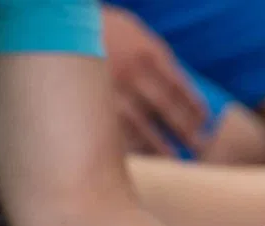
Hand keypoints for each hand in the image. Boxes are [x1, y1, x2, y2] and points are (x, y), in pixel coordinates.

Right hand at [101, 7, 206, 153]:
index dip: (194, 106)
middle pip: (167, 109)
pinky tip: (143, 154)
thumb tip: (180, 91)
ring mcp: (111, 91)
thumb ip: (157, 59)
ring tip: (174, 158)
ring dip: (161, 146)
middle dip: (186, 130)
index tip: (204, 121)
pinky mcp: (92, 106)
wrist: (60, 26)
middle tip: (200, 147)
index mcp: (148, 53)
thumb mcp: (135, 34)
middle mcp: (133, 73)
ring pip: (142, 127)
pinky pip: (117, 131)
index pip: (179, 86)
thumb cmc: (104, 31)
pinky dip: (133, 145)